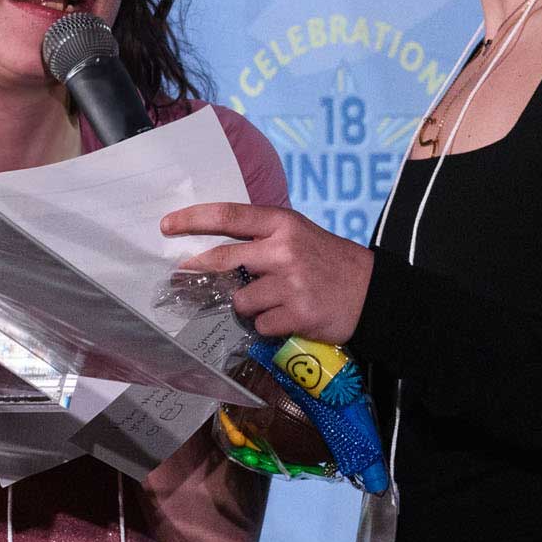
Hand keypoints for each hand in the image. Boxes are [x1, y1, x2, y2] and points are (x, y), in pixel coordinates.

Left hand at [160, 202, 373, 344]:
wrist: (373, 293)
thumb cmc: (329, 261)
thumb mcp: (298, 235)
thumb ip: (262, 238)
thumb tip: (214, 254)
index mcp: (283, 224)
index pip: (228, 216)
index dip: (193, 219)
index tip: (168, 225)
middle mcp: (284, 250)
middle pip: (223, 261)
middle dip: (196, 271)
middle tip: (180, 277)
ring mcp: (290, 284)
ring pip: (240, 300)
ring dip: (248, 306)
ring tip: (273, 302)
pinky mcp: (297, 314)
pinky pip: (260, 324)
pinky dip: (267, 325)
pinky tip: (287, 318)